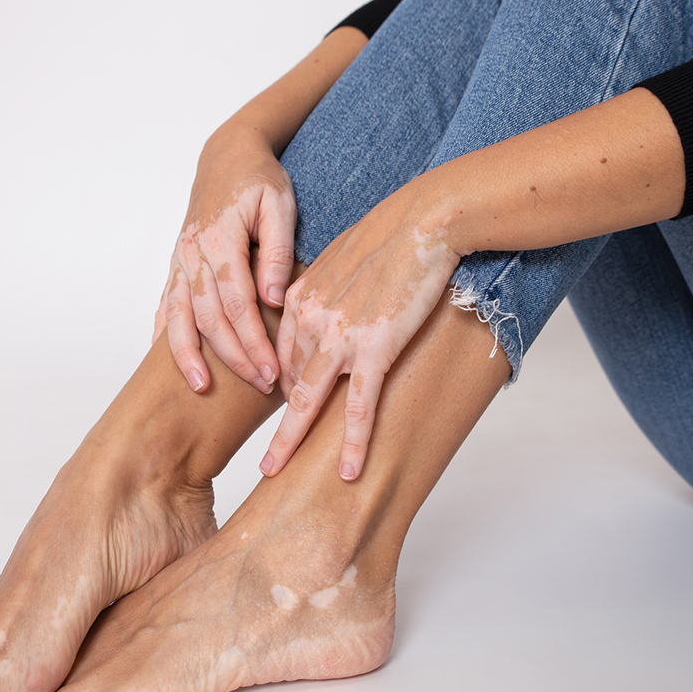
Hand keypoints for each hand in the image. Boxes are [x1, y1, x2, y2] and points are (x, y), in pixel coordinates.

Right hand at [155, 132, 296, 393]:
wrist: (226, 155)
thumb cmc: (259, 180)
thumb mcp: (280, 205)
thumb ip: (276, 251)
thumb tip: (272, 299)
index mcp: (220, 239)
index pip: (237, 303)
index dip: (253, 341)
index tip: (273, 369)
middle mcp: (192, 253)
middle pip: (209, 317)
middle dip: (233, 356)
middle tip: (260, 384)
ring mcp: (179, 260)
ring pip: (178, 315)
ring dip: (188, 355)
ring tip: (201, 388)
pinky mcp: (176, 265)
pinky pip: (165, 305)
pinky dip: (165, 334)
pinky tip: (169, 363)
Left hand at [260, 184, 463, 480]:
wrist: (425, 220)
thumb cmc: (395, 233)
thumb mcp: (346, 257)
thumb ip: (331, 288)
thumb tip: (338, 304)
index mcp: (301, 295)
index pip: (282, 351)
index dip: (284, 383)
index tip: (288, 407)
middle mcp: (311, 317)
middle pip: (286, 381)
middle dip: (276, 422)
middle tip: (267, 459)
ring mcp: (341, 335)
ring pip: (308, 400)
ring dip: (291, 441)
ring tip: (276, 472)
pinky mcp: (376, 347)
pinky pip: (360, 405)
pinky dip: (354, 441)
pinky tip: (349, 470)